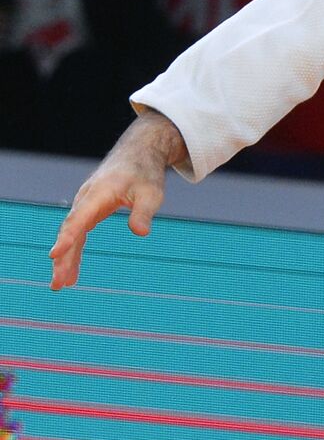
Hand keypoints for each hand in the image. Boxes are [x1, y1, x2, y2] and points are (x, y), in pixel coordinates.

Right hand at [48, 110, 185, 289]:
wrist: (138, 153)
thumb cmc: (145, 173)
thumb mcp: (151, 192)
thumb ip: (143, 212)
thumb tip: (140, 233)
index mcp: (98, 193)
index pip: (78, 218)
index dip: (67, 237)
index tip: (55, 254)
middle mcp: (86, 199)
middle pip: (70, 231)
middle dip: (63, 258)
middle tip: (58, 284)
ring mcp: (85, 204)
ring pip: (71, 234)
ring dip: (65, 259)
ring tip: (62, 285)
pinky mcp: (90, 210)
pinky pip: (78, 233)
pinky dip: (74, 251)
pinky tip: (72, 271)